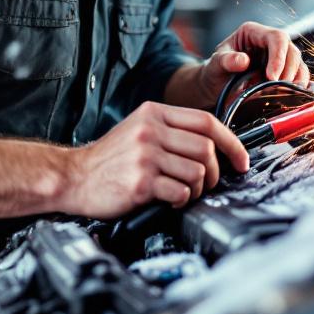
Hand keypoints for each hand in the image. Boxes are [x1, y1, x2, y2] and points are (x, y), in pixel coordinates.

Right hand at [63, 101, 248, 218]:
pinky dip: (181, 200)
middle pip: (207, 148)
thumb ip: (172, 131)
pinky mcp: (141, 182)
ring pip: (197, 172)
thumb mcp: (139, 130)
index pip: (207, 122)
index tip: (241, 160)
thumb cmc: (110, 159)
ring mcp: (146, 155)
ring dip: (197, 189)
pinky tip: (168, 200)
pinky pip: (180, 192)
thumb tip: (215, 146)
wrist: (72, 177)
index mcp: (154, 113)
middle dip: (215, 172)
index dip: (232, 142)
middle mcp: (151, 130)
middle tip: (206, 184)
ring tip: (183, 192)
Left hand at [199, 21, 310, 104]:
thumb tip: (243, 60)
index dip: (278, 57)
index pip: (276, 37)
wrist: (215, 86)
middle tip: (276, 88)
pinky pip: (298, 77)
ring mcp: (278, 57)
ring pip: (298, 64)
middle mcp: (269, 42)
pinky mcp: (283, 72)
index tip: (272, 77)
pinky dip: (298, 87)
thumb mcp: (215, 65)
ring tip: (282, 93)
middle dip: (288, 71)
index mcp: (253, 32)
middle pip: (291, 50)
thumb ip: (226, 61)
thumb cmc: (215, 71)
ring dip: (295, 80)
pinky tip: (291, 95)